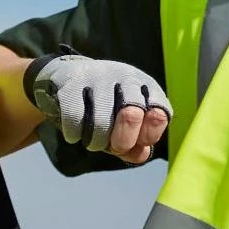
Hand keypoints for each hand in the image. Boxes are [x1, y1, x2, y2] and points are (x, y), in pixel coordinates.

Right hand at [25, 53, 170, 161]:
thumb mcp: (126, 125)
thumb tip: (141, 154)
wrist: (69, 76)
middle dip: (122, 142)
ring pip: (101, 122)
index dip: (147, 136)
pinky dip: (74, 134)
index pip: (159, 114)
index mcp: (146, 86)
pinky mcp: (73, 79)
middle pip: (132, 116)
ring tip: (91, 141)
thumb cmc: (105, 108)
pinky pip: (75, 118)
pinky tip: (74, 135)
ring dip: (95, 143)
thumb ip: (137, 144)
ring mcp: (99, 75)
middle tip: (112, 147)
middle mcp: (126, 75)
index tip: (136, 143)